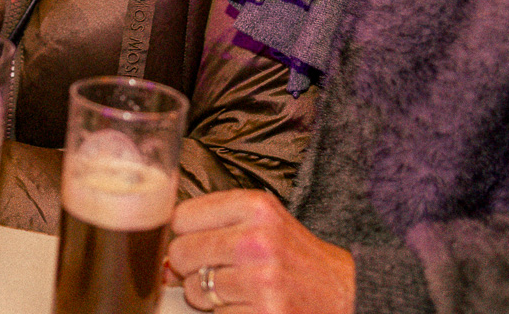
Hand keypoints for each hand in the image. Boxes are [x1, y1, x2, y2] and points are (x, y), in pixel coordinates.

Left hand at [165, 190, 354, 313]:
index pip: (182, 216)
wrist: (345, 293)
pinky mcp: (264, 313)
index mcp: (255, 206)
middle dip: (189, 267)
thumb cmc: (298, 258)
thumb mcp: (265, 221)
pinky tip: (248, 306)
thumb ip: (218, 222)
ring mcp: (260, 280)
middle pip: (180, 252)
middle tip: (214, 270)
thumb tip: (163, 246)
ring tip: (237, 289)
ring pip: (195, 289)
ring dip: (208, 296)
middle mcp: (256, 239)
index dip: (183, 233)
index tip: (194, 241)